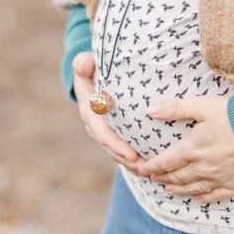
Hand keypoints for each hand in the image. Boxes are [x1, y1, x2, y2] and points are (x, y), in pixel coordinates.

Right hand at [72, 52, 144, 173]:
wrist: (90, 73)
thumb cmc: (90, 67)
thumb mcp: (84, 63)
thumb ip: (83, 63)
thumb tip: (85, 64)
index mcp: (89, 111)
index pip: (103, 132)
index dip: (116, 145)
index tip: (132, 154)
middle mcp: (95, 125)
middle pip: (111, 148)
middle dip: (128, 159)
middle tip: (146, 168)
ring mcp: (103, 130)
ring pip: (117, 152)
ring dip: (132, 163)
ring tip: (150, 170)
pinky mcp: (113, 132)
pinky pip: (122, 148)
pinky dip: (133, 158)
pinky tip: (150, 165)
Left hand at [131, 96, 233, 202]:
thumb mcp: (204, 106)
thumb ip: (177, 108)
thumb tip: (151, 110)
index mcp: (192, 148)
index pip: (165, 161)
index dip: (152, 166)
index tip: (142, 169)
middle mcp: (202, 167)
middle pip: (176, 176)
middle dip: (162, 177)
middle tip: (152, 178)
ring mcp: (218, 178)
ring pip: (192, 188)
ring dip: (177, 189)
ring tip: (168, 189)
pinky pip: (214, 195)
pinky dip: (202, 198)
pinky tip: (197, 198)